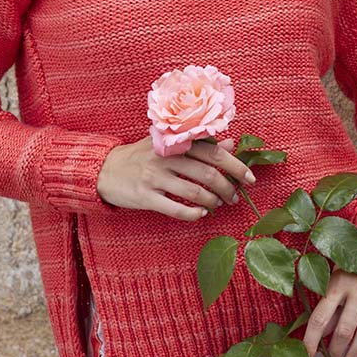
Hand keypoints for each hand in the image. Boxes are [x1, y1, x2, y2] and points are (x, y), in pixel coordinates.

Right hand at [97, 135, 255, 219]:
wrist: (105, 169)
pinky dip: (192, 214)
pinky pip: (175, 208)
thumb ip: (200, 143)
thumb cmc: (142, 156)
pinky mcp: (145, 196)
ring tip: (218, 205)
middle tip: (234, 198)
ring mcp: (155, 177)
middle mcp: (167, 157)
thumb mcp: (169, 144)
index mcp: (175, 142)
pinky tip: (200, 215)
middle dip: (228, 188)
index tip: (250, 179)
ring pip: (194, 192)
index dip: (236, 166)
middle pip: (208, 174)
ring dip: (212, 202)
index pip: (214, 152)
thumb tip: (230, 144)